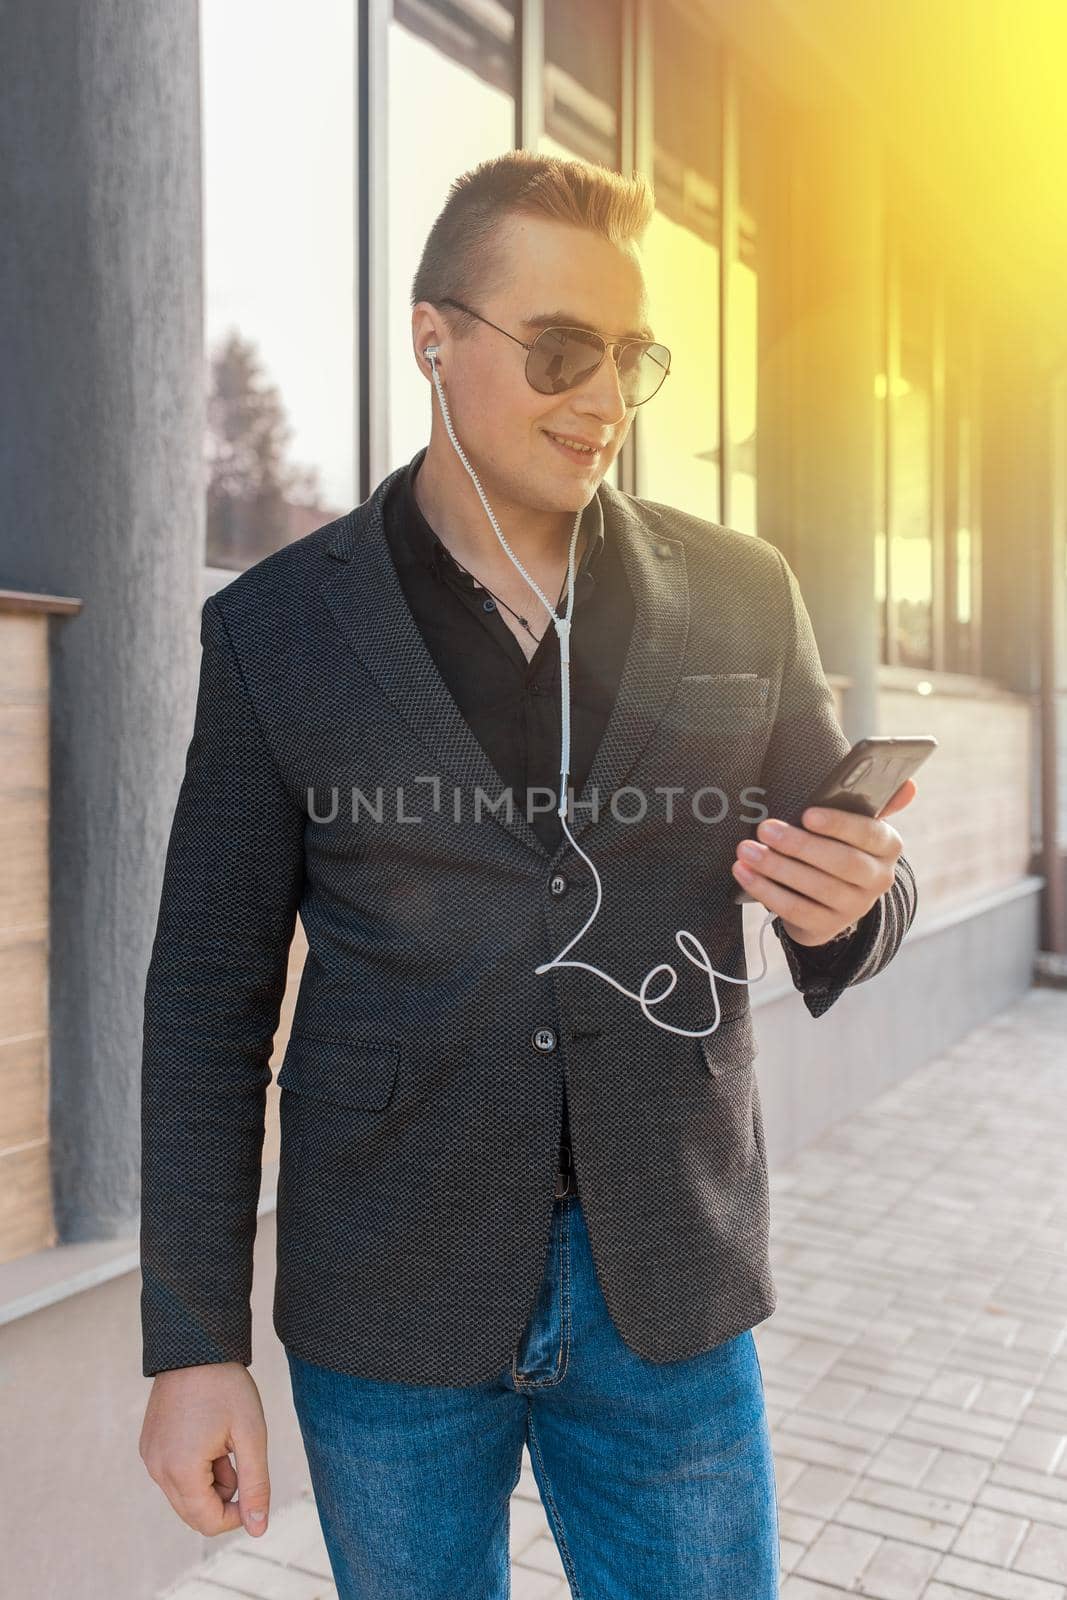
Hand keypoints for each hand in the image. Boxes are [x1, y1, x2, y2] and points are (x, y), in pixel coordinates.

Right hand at [139, 1361, 270, 1536]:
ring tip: (223, 1441)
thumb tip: (258, 1528)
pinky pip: (172, 1474)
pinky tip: (207, 1434)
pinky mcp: (148, 1445)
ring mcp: (149, 1457)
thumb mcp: (251, 1435)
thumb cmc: (226, 1387)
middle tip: (237, 1455)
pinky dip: (194, 1467)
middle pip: (193, 1513)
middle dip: (222, 1496)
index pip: (208, 1522)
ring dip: (209, 1480)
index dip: (237, 1515)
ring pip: (184, 1494)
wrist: (195, 1345)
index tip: (254, 1487)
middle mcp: (157, 1469)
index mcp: (180, 1470)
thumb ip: (255, 1486)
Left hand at [731, 778, 917, 947]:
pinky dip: (766, 890)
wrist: (831, 899)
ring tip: (747, 850)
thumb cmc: (838, 846)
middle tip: (765, 829)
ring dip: (777, 867)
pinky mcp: (827, 927)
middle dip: (799, 845)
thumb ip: (874, 803)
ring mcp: (854, 907)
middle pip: (841, 862)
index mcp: (887, 846)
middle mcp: (878, 879)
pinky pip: (795, 910)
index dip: (838, 824)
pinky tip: (744, 873)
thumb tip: (908, 786)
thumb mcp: (855, 825)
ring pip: (816, 887)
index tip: (807, 814)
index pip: (869, 833)